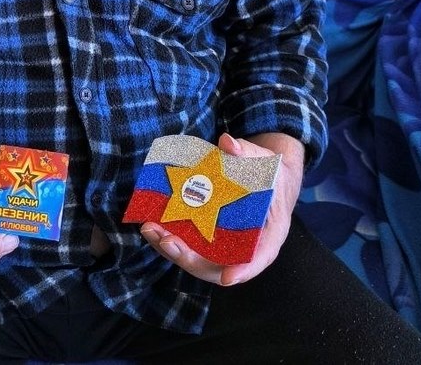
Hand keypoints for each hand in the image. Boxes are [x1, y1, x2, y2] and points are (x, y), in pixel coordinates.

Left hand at [141, 132, 303, 285]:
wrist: (267, 177)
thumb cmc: (270, 172)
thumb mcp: (265, 161)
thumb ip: (248, 152)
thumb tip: (228, 143)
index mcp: (270, 233)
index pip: (259, 257)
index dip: (245, 269)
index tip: (228, 278)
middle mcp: (246, 246)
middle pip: (219, 265)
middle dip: (190, 257)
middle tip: (166, 240)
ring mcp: (225, 243)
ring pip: (199, 258)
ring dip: (173, 248)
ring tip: (150, 231)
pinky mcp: (209, 235)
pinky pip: (190, 243)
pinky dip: (171, 237)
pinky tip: (152, 224)